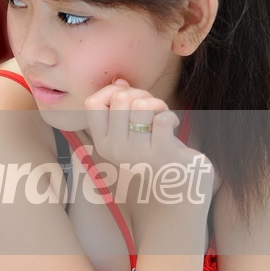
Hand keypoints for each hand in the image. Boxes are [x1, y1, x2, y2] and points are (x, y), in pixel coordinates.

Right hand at [85, 78, 213, 206]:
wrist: (176, 187)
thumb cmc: (154, 153)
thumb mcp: (131, 131)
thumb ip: (121, 107)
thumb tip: (119, 82)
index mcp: (103, 142)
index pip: (93, 103)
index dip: (112, 91)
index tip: (128, 98)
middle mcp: (115, 149)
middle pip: (121, 98)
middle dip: (141, 94)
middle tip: (151, 108)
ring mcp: (137, 153)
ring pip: (141, 105)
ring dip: (157, 103)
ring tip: (161, 115)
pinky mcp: (162, 154)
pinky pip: (162, 119)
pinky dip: (170, 116)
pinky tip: (173, 125)